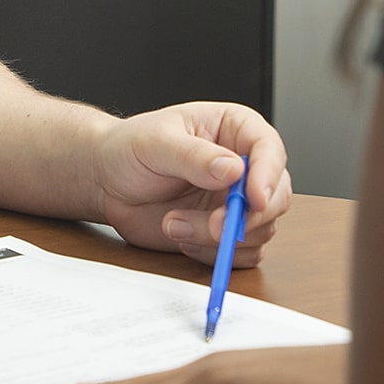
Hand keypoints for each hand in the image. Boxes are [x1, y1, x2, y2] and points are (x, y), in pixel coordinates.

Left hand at [93, 101, 291, 263]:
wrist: (107, 181)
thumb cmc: (130, 148)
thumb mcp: (156, 143)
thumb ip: (194, 156)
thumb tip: (233, 170)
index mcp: (235, 129)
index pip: (269, 149)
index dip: (268, 175)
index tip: (253, 199)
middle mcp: (244, 166)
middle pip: (276, 196)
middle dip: (248, 217)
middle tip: (213, 225)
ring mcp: (236, 202)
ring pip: (260, 230)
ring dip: (218, 238)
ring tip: (173, 224)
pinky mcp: (225, 232)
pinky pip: (241, 254)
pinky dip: (213, 254)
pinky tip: (181, 236)